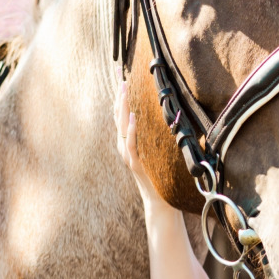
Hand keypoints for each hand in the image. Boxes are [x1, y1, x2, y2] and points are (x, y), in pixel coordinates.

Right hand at [115, 80, 162, 206]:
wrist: (159, 200)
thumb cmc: (159, 175)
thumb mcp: (154, 151)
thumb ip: (152, 136)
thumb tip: (160, 116)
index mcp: (128, 142)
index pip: (122, 115)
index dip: (121, 97)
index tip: (122, 78)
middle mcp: (124, 146)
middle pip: (119, 118)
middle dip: (120, 97)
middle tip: (121, 78)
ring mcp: (128, 155)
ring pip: (122, 128)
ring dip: (123, 108)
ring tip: (124, 91)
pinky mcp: (135, 164)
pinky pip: (131, 145)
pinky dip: (131, 131)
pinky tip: (132, 118)